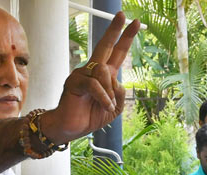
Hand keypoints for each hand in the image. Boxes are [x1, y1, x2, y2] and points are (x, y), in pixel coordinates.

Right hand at [40, 12, 139, 142]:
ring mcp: (82, 74)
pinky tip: (105, 105)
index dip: (125, 38)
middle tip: (123, 15)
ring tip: (107, 104)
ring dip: (110, 91)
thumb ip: (120, 94)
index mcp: (105, 75)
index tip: (135, 22)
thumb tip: (117, 81)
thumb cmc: (91, 116)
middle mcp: (93, 70)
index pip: (116, 52)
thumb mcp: (115, 108)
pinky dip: (103, 97)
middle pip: (105, 45)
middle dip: (115, 30)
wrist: (72, 128)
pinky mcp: (74, 82)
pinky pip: (94, 84)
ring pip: (103, 70)